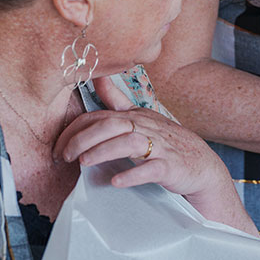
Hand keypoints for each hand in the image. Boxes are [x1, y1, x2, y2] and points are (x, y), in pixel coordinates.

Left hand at [55, 77, 256, 231]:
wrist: (202, 167)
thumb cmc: (168, 143)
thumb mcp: (142, 118)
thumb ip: (117, 101)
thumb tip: (96, 77)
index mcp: (136, 117)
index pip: (99, 116)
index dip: (75, 129)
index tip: (57, 146)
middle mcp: (147, 127)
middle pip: (111, 125)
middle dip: (83, 138)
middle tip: (64, 156)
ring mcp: (161, 146)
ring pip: (129, 143)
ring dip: (104, 151)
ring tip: (84, 163)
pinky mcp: (171, 167)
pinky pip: (152, 169)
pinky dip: (133, 175)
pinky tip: (117, 181)